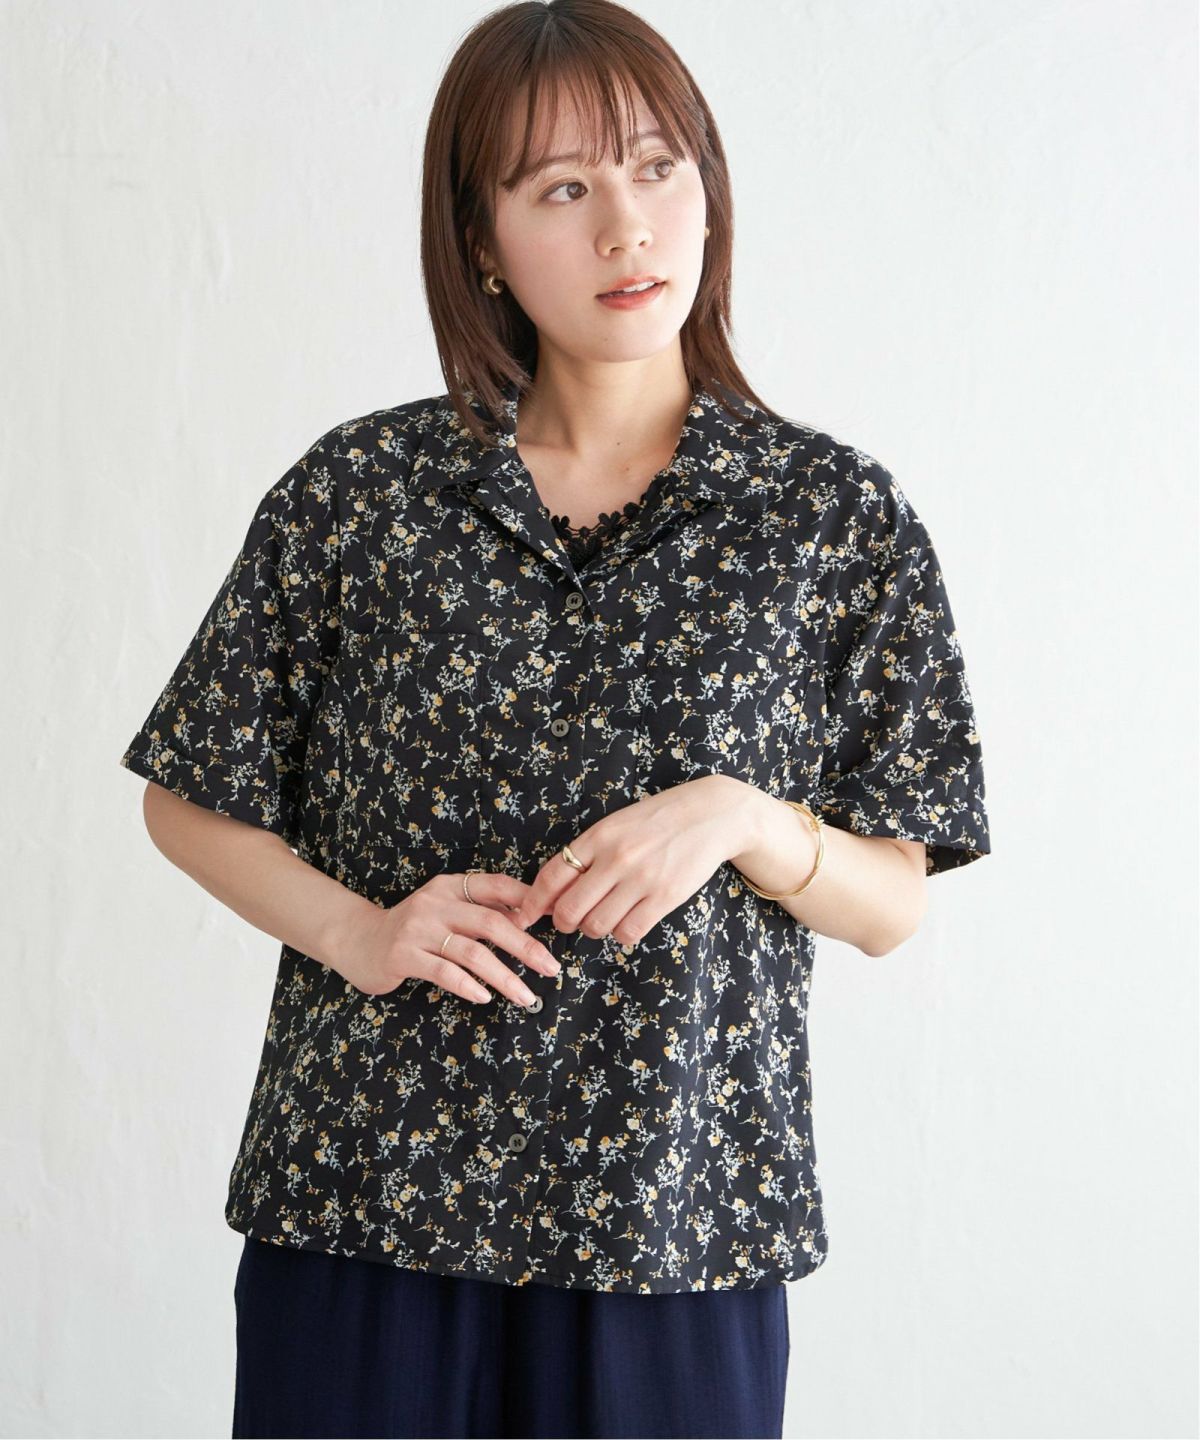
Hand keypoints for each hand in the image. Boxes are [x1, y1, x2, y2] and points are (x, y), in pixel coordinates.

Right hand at [332, 871, 561, 1003]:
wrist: (358, 940)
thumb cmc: (414, 930)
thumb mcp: (446, 911)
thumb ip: (480, 913)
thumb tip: (530, 920)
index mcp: (451, 887)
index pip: (496, 886)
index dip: (527, 901)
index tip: (555, 920)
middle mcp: (435, 903)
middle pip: (490, 923)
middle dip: (526, 946)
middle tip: (550, 967)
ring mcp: (417, 929)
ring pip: (471, 953)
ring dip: (503, 977)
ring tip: (526, 996)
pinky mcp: (403, 955)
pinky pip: (444, 972)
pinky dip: (468, 986)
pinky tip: (485, 997)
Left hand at [512, 776, 747, 946]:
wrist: (711, 814)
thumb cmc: (659, 820)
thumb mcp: (617, 825)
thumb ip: (588, 853)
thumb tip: (555, 891)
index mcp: (599, 835)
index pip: (552, 875)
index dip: (532, 903)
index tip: (524, 917)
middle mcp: (616, 857)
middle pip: (570, 909)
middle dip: (563, 923)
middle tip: (570, 921)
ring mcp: (642, 878)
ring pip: (597, 925)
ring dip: (595, 929)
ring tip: (605, 917)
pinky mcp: (666, 897)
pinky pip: (629, 932)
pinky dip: (622, 934)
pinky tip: (628, 921)